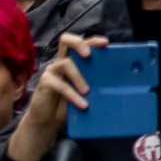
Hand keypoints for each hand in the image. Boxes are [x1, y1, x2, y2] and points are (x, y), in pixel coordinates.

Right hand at [15, 33, 100, 160]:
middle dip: (79, 44)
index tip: (106, 43)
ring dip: (78, 77)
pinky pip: (60, 85)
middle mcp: (61, 62)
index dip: (93, 41)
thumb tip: (115, 84)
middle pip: (66, 40)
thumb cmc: (68, 105)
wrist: (48, 120)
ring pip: (66, 63)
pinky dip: (72, 95)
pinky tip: (82, 104)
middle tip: (88, 55)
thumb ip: (93, 84)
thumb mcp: (84, 93)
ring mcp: (52, 71)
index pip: (81, 44)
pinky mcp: (45, 82)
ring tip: (87, 92)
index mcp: (73, 61)